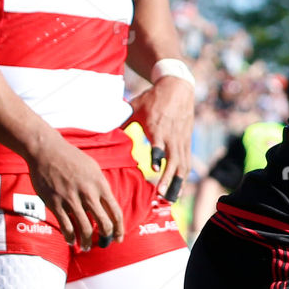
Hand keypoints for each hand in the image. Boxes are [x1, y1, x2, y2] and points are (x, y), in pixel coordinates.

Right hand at [23, 127, 124, 250]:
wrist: (47, 150)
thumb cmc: (71, 158)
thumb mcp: (93, 168)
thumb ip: (101, 187)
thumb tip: (107, 204)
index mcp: (100, 185)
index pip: (116, 213)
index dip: (119, 229)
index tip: (118, 238)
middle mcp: (88, 194)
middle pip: (104, 224)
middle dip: (106, 238)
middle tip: (104, 244)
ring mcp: (71, 199)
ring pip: (85, 229)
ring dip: (87, 242)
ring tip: (86, 247)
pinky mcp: (55, 203)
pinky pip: (66, 226)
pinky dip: (70, 237)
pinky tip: (71, 241)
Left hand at [128, 75, 193, 198]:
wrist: (177, 88)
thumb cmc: (153, 99)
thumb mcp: (136, 107)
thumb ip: (122, 121)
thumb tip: (102, 131)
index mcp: (157, 127)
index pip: (158, 144)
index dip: (157, 156)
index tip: (153, 169)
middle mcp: (171, 136)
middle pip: (173, 161)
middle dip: (168, 179)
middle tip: (161, 195)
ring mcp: (181, 140)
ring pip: (182, 165)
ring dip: (177, 183)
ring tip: (171, 199)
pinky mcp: (186, 143)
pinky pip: (186, 163)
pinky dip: (183, 178)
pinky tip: (178, 191)